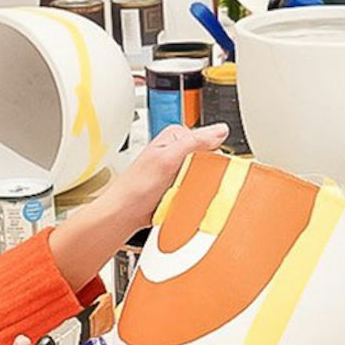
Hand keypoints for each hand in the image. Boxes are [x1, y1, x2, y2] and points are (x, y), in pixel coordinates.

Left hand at [81, 123, 231, 237]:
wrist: (124, 213)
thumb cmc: (135, 187)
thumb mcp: (166, 159)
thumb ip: (192, 142)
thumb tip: (220, 131)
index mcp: (175, 136)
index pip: (211, 139)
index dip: (215, 154)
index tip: (209, 167)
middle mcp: (178, 150)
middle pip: (211, 158)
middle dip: (210, 171)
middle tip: (196, 182)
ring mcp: (180, 168)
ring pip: (208, 174)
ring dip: (205, 185)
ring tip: (191, 192)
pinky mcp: (181, 184)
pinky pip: (201, 188)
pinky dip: (199, 194)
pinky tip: (192, 200)